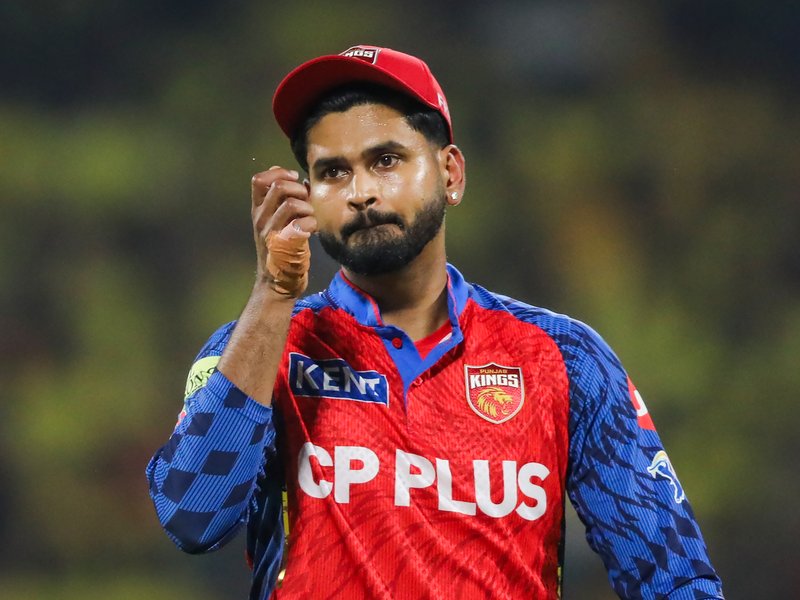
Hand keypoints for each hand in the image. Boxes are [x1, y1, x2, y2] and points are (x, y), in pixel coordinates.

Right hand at [251, 166, 316, 295]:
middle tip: (305, 200)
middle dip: (298, 188)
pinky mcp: (285, 246)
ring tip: (309, 217)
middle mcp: (261, 219)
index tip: (293, 179)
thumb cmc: (281, 250)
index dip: (278, 173)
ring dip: (307, 207)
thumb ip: (282, 200)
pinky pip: (302, 224)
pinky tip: (312, 230)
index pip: (258, 180)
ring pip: (292, 204)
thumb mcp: (275, 222)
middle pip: (278, 187)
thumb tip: (294, 178)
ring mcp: (271, 233)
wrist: (277, 284)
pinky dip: (312, 223)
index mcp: (258, 211)